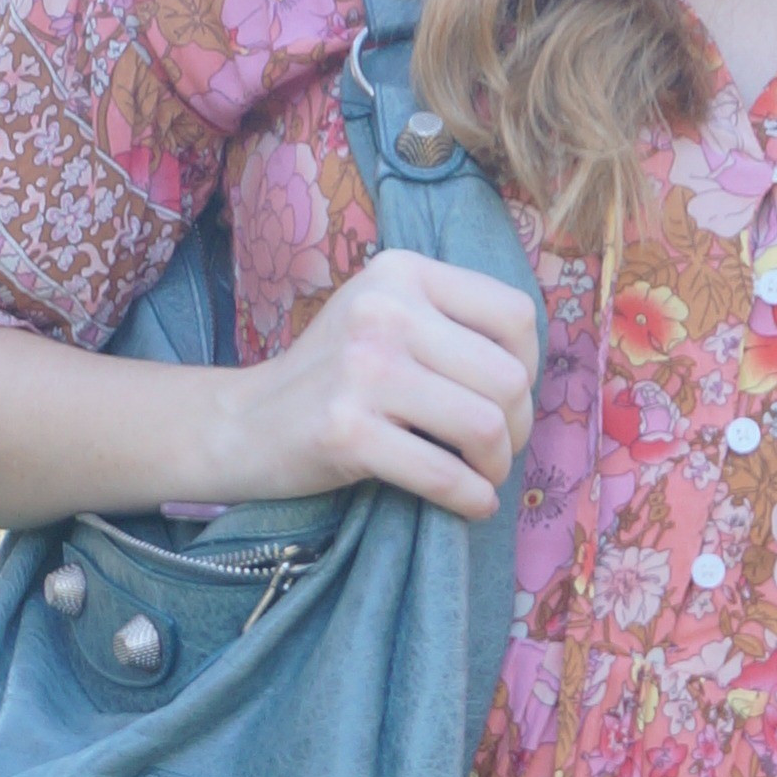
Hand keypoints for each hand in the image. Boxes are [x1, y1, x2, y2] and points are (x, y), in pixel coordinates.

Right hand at [221, 248, 541, 522]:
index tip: (506, 398)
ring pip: (485, 425)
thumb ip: (448, 321)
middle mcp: (384, 310)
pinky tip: (469, 503)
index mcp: (403, 273)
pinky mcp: (346, 432)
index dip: (530, 365)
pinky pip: (443, 474)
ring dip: (496, 466)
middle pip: (508, 377)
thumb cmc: (332, 378)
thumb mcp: (384, 317)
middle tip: (494, 451)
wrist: (244, 424)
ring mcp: (363, 370)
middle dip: (517, 428)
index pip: (515, 313)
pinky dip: (470, 499)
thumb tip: (531, 370)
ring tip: (480, 476)